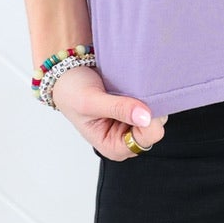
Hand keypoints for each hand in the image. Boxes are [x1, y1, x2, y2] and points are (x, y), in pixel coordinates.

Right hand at [50, 63, 169, 159]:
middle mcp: (126, 139)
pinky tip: (132, 86)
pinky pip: (154, 102)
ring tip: (127, 89)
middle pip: (155, 127)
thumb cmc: (71, 93)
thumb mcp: (90, 101)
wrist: (67, 75)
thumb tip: (145, 117)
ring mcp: (133, 124)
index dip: (147, 120)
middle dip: (148, 108)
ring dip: (148, 99)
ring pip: (157, 114)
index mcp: (114, 147)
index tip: (136, 100)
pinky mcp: (137, 110)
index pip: (146, 139)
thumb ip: (117, 109)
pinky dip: (147, 92)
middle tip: (130, 92)